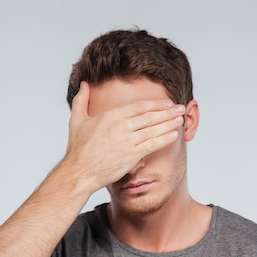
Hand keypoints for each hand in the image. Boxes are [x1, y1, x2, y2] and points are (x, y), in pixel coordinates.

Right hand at [64, 81, 185, 191]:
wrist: (79, 172)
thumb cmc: (78, 149)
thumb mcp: (76, 120)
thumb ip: (81, 100)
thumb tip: (84, 84)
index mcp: (110, 116)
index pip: (139, 106)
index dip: (155, 104)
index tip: (167, 103)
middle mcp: (120, 127)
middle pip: (149, 116)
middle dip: (168, 112)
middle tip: (180, 108)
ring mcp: (126, 141)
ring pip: (153, 130)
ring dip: (169, 124)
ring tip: (180, 120)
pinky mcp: (131, 156)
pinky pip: (152, 145)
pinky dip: (164, 139)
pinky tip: (174, 135)